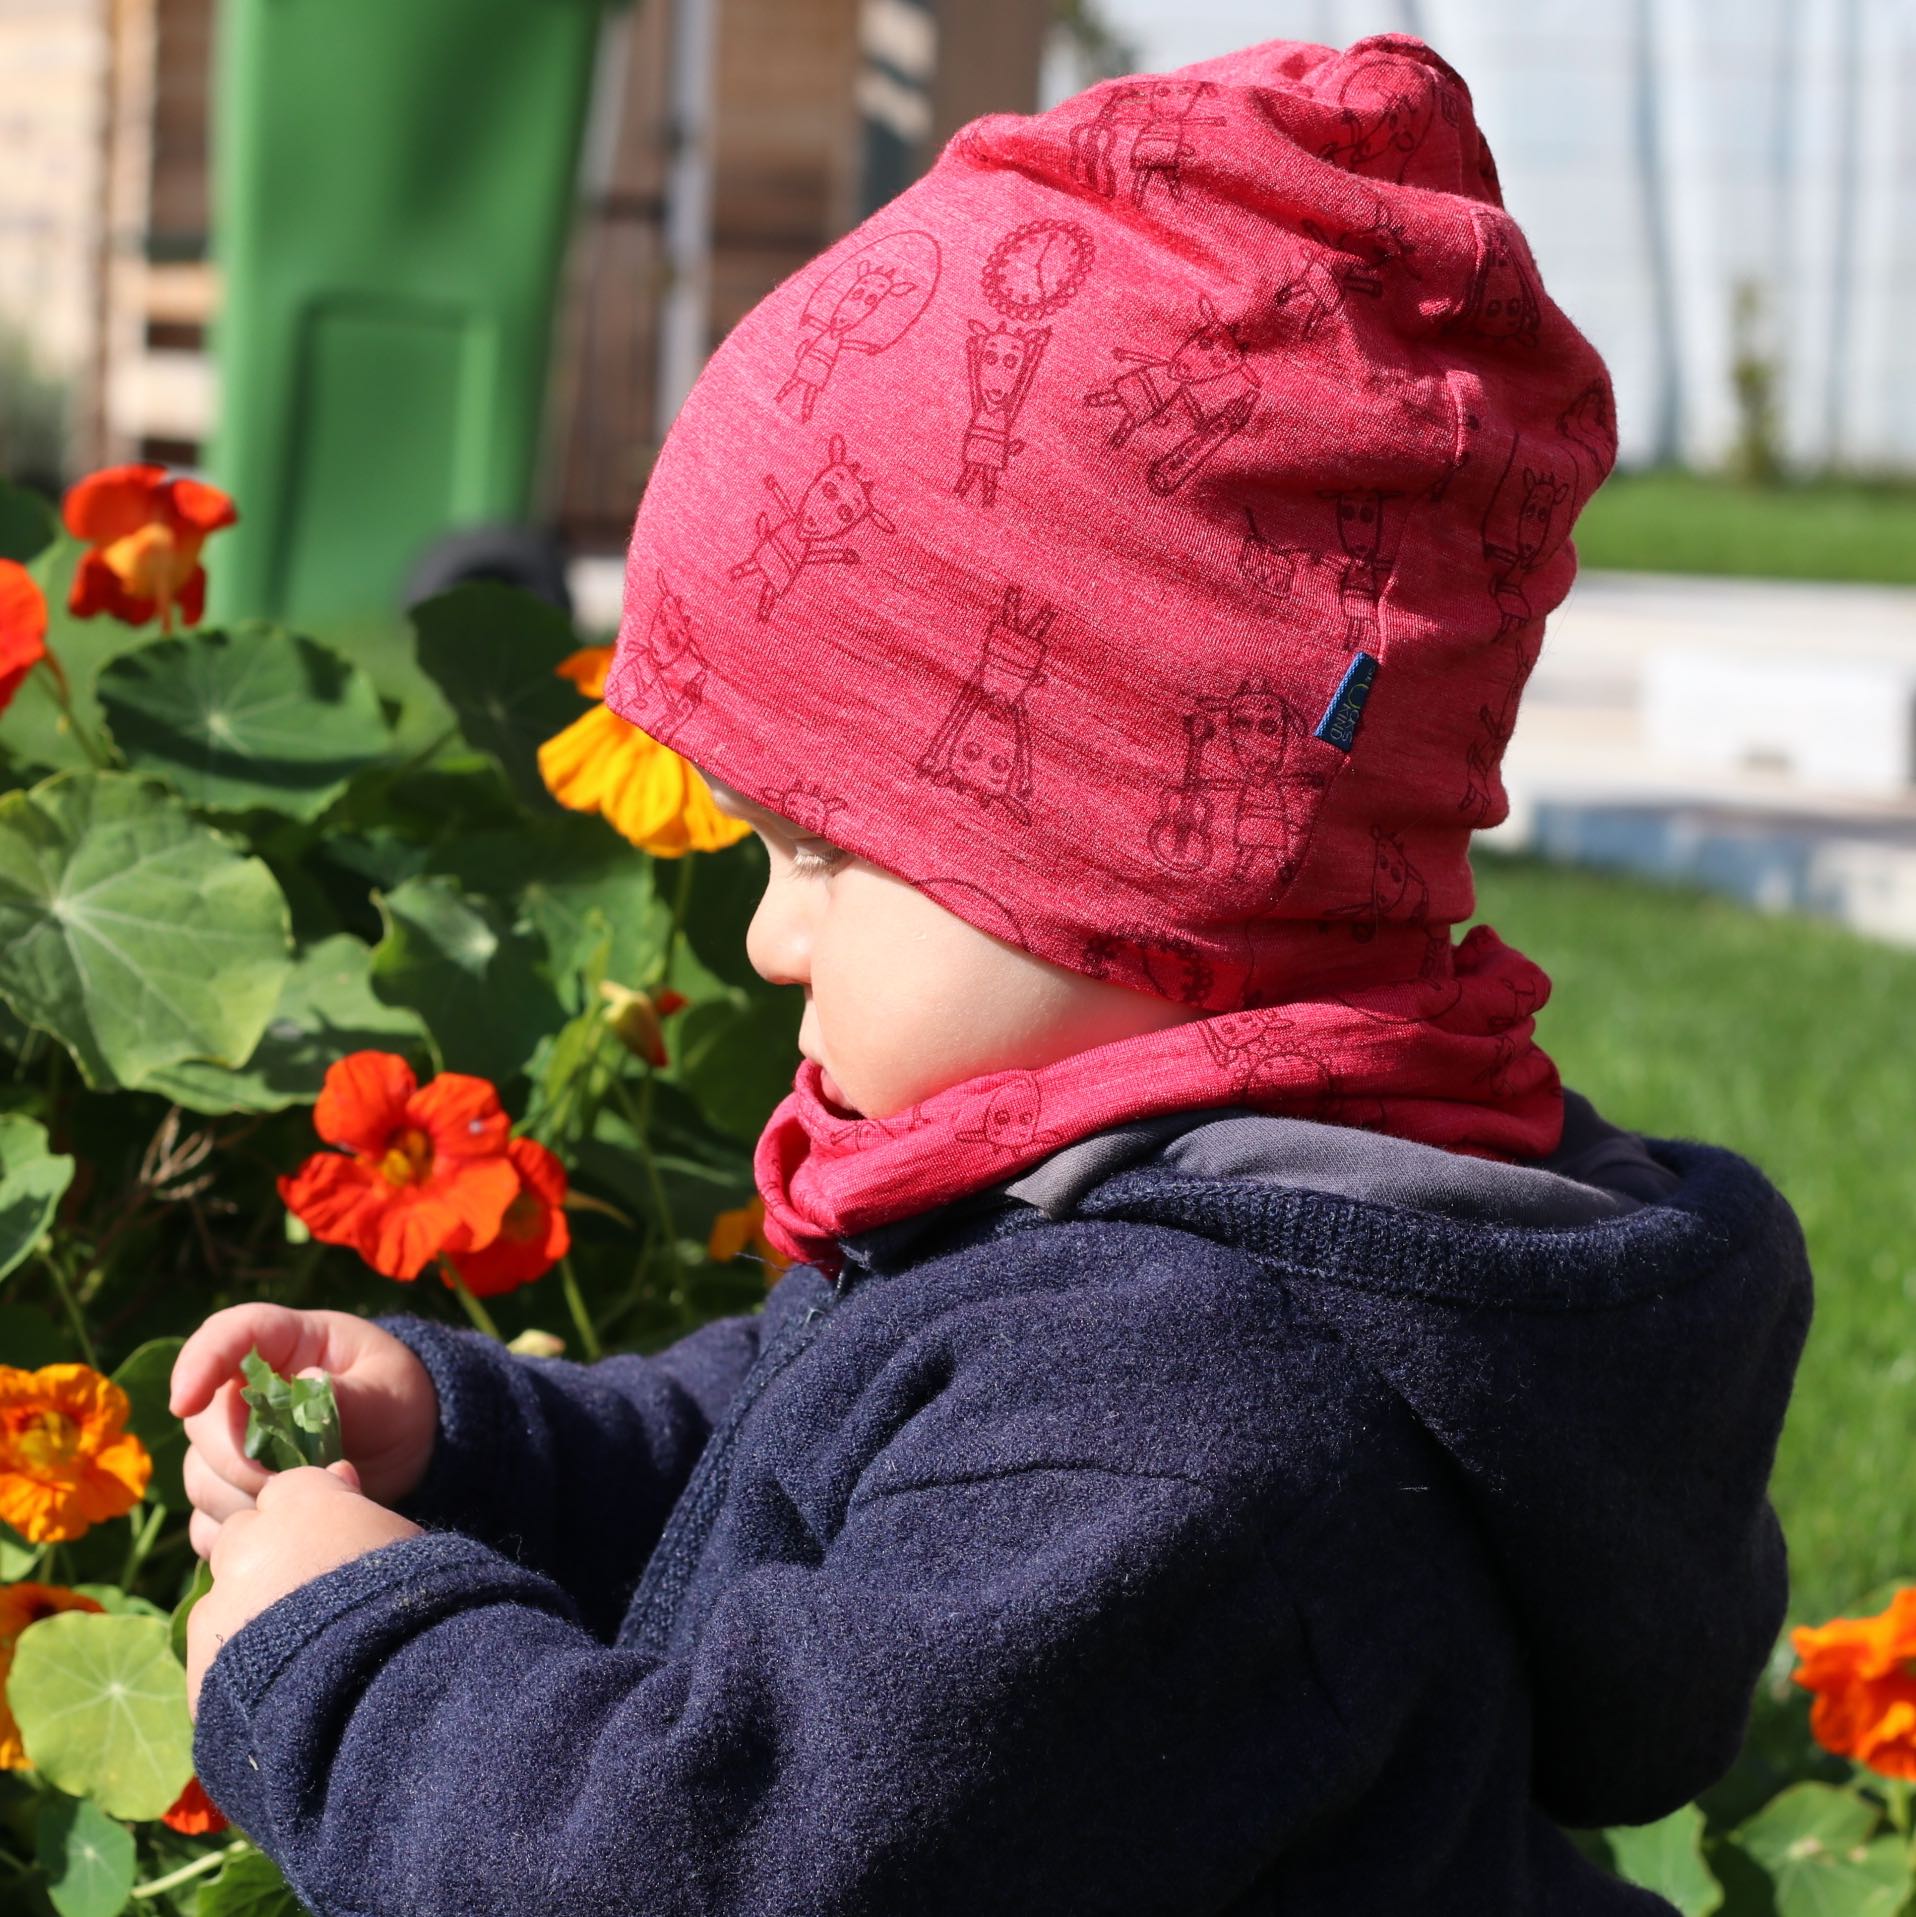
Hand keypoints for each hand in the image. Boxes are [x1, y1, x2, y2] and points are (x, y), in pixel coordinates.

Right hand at [171, 1305, 438, 1560]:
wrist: (412, 1448)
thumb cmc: (399, 1401)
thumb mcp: (388, 1392)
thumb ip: (350, 1394)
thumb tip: (308, 1384)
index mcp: (287, 1344)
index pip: (228, 1334)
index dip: (198, 1363)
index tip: (183, 1403)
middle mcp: (247, 1392)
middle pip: (204, 1420)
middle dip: (233, 1457)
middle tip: (280, 1482)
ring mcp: (236, 1445)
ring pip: (201, 1475)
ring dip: (240, 1499)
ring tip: (299, 1508)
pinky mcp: (236, 1494)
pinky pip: (208, 1521)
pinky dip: (233, 1535)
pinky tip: (275, 1538)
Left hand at [185, 1460, 421, 1718]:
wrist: (375, 1689)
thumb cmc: (405, 1601)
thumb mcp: (400, 1539)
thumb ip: (356, 1505)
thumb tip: (337, 1473)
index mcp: (303, 1502)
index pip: (289, 1488)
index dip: (309, 1516)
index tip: (330, 1542)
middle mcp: (250, 1541)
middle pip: (244, 1534)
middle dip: (265, 1554)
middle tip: (307, 1595)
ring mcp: (220, 1601)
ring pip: (223, 1593)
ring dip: (247, 1608)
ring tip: (291, 1650)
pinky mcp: (200, 1660)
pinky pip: (210, 1651)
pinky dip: (232, 1662)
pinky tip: (271, 1685)